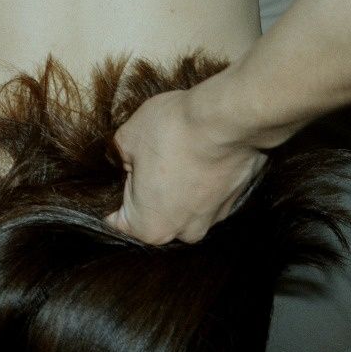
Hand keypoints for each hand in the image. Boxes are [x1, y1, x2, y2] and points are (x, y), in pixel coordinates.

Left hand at [105, 88, 268, 244]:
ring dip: (179, 183)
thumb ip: (116, 156)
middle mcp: (183, 231)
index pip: (119, 219)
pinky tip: (199, 151)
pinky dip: (203, 176)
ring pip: (184, 203)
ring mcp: (213, 217)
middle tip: (147, 157)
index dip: (115, 193)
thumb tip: (121, 158)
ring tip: (176, 151)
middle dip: (148, 189)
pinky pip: (209, 191)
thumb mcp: (126, 138)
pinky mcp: (235, 198)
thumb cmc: (172, 132)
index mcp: (149, 226)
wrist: (226, 119)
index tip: (119, 173)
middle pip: (155, 213)